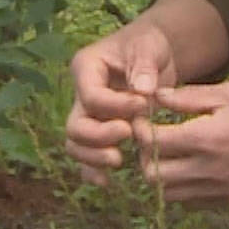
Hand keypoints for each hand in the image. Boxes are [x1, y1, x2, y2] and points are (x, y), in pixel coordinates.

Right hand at [64, 18, 179, 185]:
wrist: (153, 55)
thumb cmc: (148, 45)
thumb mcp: (148, 47)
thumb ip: (144, 66)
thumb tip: (143, 91)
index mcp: (86, 68)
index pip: (91, 96)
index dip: (115, 106)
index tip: (143, 105)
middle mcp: (80, 93)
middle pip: (76, 125)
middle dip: (99, 136)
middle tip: (127, 134)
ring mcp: (88, 115)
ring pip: (76, 144)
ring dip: (94, 157)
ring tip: (119, 161)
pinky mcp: (99, 131)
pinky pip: (87, 156)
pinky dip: (93, 170)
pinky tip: (107, 182)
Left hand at [137, 82, 228, 207]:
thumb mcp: (227, 93)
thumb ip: (187, 97)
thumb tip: (155, 97)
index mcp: (204, 139)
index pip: (151, 143)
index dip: (138, 130)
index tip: (142, 119)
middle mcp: (208, 170)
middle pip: (152, 176)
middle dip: (143, 157)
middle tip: (151, 140)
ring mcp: (219, 190)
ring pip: (168, 194)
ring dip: (161, 175)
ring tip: (169, 155)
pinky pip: (191, 203)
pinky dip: (182, 188)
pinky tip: (190, 168)